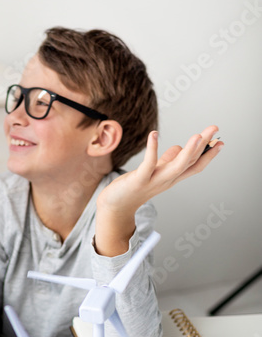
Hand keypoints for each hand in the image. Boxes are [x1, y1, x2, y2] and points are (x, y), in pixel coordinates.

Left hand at [95, 126, 222, 255]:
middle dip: (204, 146)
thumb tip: (178, 148)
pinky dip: (152, 149)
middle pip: (190, 162)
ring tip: (198, 136)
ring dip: (188, 151)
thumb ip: (167, 161)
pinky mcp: (140, 179)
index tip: (220, 142)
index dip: (208, 155)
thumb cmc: (134, 187)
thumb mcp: (155, 172)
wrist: (115, 207)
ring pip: (176, 166)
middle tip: (214, 129)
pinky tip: (154, 134)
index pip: (195, 166)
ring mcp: (154, 181)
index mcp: (172, 177)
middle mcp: (167, 180)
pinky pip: (148, 163)